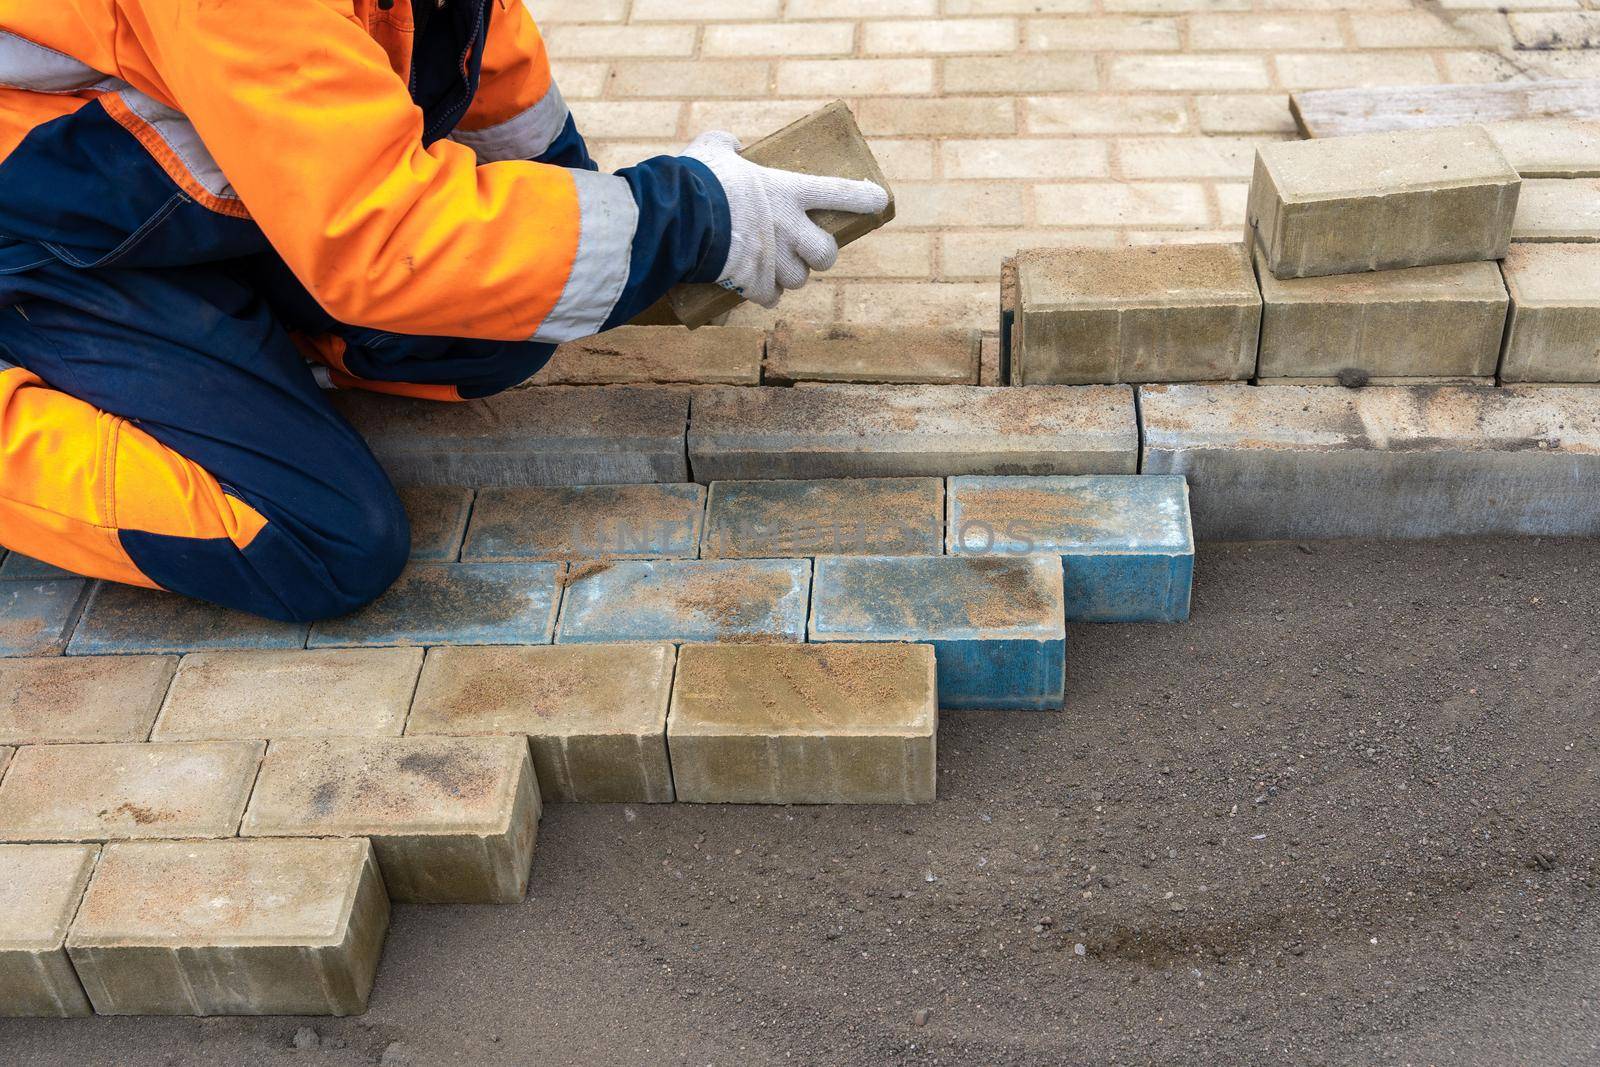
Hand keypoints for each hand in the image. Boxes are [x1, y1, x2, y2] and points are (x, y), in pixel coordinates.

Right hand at [681, 130, 888, 307]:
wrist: (680, 218)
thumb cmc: (697, 179)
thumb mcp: (712, 150)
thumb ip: (725, 143)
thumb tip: (732, 144)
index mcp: (787, 191)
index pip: (839, 193)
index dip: (863, 198)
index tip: (879, 200)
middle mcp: (789, 228)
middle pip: (826, 253)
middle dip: (821, 256)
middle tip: (809, 252)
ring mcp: (774, 258)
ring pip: (798, 279)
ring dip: (788, 276)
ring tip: (772, 269)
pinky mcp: (754, 282)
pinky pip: (770, 297)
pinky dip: (764, 294)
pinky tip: (754, 288)